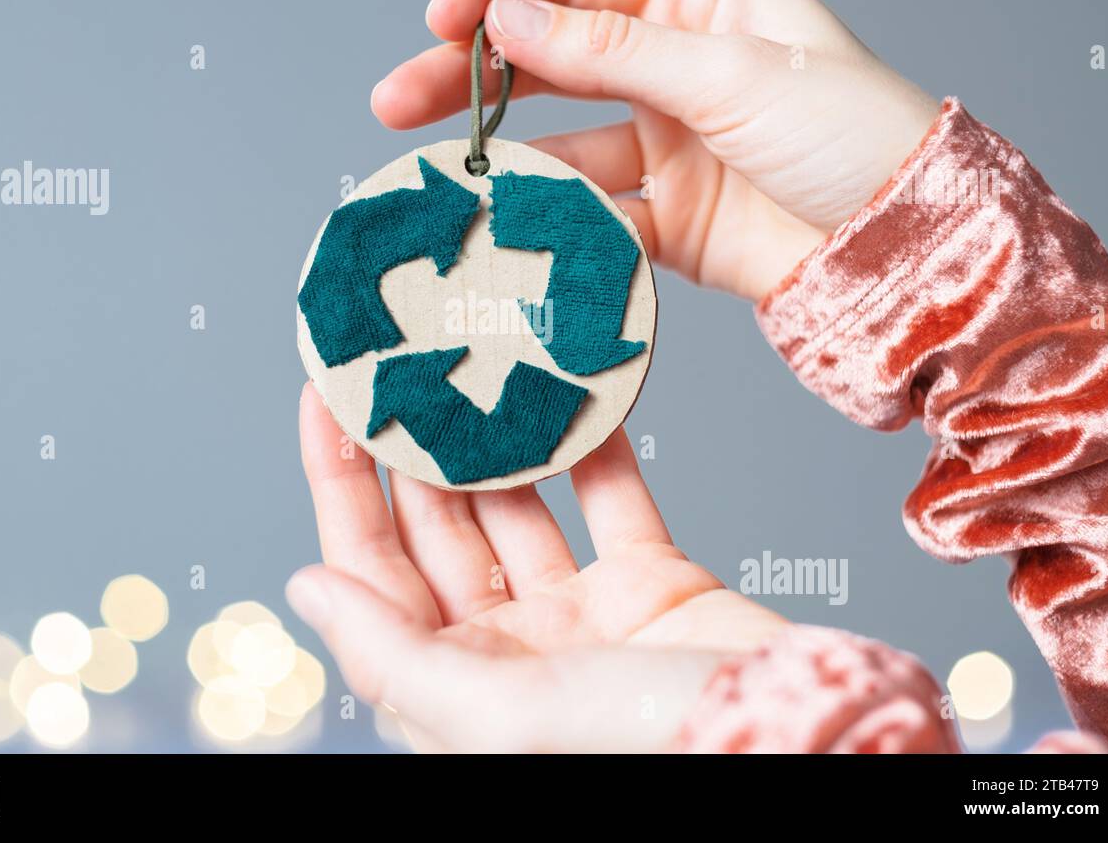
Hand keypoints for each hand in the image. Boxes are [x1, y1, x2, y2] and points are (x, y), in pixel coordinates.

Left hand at [288, 384, 786, 751]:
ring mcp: (578, 615)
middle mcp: (508, 650)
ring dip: (496, 435)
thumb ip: (391, 653)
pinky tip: (572, 387)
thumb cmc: (648, 752)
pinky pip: (608, 498)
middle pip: (438, 528)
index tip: (326, 395)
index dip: (338, 481)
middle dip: (414, 442)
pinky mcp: (649, 581)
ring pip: (518, 505)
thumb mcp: (496, 713)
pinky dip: (593, 445)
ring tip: (477, 357)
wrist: (802, 745)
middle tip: (404, 355)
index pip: (369, 569)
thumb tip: (305, 588)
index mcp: (453, 688)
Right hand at [372, 0, 940, 300]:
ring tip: (444, 179)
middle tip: (396, 101)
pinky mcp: (664, 217)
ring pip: (558, 139)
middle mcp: (675, 61)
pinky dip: (553, 223)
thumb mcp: (732, 76)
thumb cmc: (854, 138)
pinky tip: (515, 234)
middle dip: (470, 75)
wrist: (906, 252)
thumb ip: (613, 50)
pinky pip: (590, 213)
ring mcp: (666, 141)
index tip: (440, 21)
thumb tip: (508, 20)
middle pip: (548, 56)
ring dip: (502, 158)